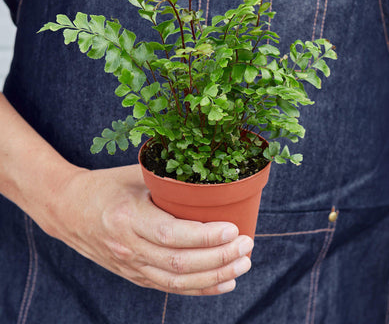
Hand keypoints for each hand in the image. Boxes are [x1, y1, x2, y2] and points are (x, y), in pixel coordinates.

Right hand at [44, 164, 253, 295]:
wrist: (67, 210)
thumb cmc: (104, 186)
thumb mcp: (134, 174)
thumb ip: (167, 178)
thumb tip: (207, 176)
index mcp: (128, 217)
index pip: (171, 235)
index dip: (205, 236)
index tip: (234, 229)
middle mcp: (129, 247)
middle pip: (179, 263)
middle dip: (218, 258)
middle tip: (247, 246)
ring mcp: (130, 266)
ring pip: (177, 281)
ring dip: (214, 276)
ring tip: (242, 264)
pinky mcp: (133, 274)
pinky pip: (169, 287)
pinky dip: (198, 288)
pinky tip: (223, 282)